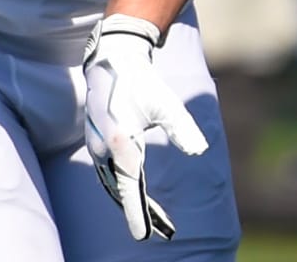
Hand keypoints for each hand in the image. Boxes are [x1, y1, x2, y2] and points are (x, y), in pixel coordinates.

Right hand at [83, 14, 208, 240]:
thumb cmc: (142, 81)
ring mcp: (97, 147)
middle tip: (163, 230)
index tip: (146, 236)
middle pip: (122, 190)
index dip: (138, 213)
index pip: (130, 185)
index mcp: (121, 140)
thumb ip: (181, 128)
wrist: (113, 60)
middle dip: (140, 212)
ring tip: (155, 220)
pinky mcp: (98, 144)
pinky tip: (137, 195)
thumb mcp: (166, 103)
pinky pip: (110, 173)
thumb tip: (199, 151)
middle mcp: (104, 148)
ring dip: (131, 202)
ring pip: (114, 183)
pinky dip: (123, 187)